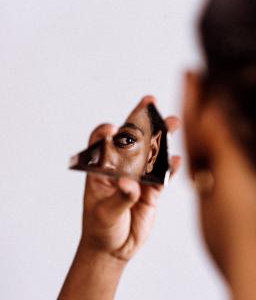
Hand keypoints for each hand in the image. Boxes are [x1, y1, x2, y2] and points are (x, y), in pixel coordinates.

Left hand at [80, 96, 180, 261]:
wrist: (113, 248)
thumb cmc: (100, 227)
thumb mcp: (104, 213)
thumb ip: (119, 198)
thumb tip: (130, 184)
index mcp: (102, 169)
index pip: (101, 143)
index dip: (106, 132)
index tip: (112, 129)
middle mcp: (121, 168)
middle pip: (131, 139)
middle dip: (140, 121)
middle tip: (150, 102)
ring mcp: (138, 177)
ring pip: (151, 153)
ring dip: (161, 138)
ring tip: (171, 122)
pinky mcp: (152, 190)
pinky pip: (162, 175)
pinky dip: (169, 167)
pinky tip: (176, 160)